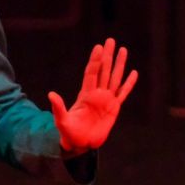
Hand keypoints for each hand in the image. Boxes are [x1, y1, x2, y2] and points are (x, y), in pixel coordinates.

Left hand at [48, 38, 137, 153]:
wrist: (80, 144)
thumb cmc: (69, 133)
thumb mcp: (62, 120)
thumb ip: (58, 107)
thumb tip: (51, 94)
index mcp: (85, 95)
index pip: (92, 73)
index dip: (95, 61)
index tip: (98, 47)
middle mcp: (96, 94)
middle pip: (104, 70)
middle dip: (108, 56)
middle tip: (111, 40)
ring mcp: (106, 100)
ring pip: (115, 78)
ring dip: (119, 64)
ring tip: (123, 50)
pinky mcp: (114, 108)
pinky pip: (123, 93)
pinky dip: (128, 83)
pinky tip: (133, 73)